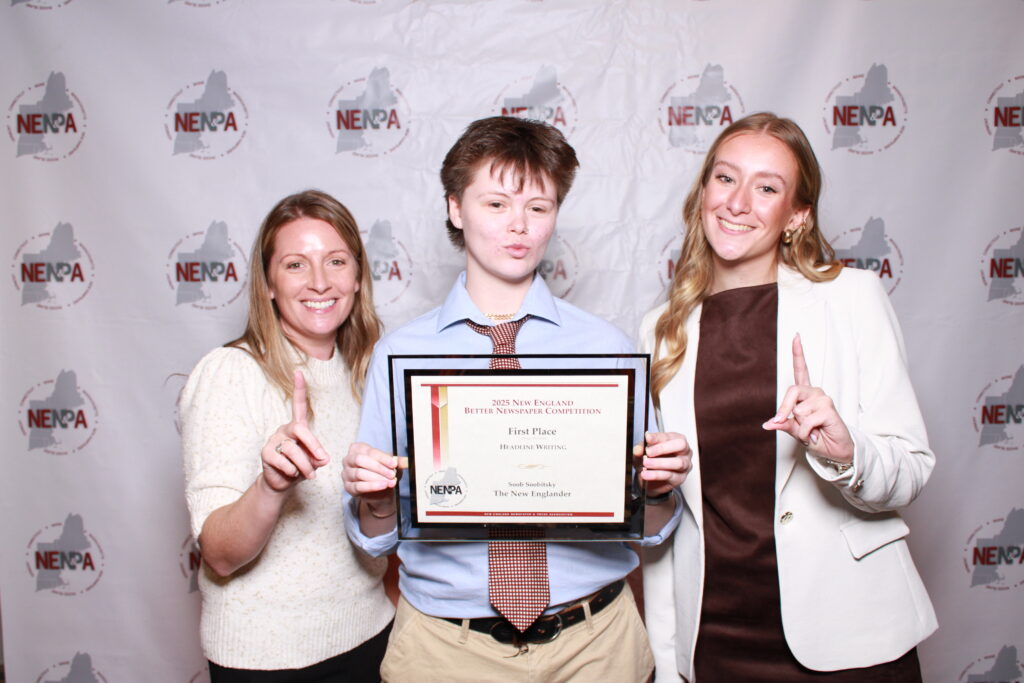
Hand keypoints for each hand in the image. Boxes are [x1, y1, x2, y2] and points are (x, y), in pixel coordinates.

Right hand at [260, 370, 329, 491]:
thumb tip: (322, 458)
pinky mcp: (266, 453)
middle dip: (313, 445)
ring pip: (294, 450)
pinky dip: (293, 471)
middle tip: (322, 460)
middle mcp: (284, 429)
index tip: (298, 372)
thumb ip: (319, 456)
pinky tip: (291, 473)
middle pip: (300, 429)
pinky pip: (285, 462)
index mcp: (297, 427)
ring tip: (309, 475)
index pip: (298, 405)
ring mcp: (273, 440)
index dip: (299, 389)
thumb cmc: (300, 466)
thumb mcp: (314, 460)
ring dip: (306, 466)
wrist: (282, 482)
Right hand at [342, 442, 406, 500]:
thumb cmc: (383, 473)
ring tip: (390, 482)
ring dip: (376, 477)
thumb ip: (397, 462)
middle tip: (392, 474)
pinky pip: (358, 486)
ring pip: (359, 473)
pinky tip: (383, 486)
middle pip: (360, 460)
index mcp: (357, 449)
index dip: (382, 458)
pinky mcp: (348, 487)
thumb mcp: (391, 465)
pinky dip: (372, 486)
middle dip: (378, 467)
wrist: (380, 491)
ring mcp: (346, 474)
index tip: (394, 464)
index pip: (369, 451)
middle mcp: (348, 459)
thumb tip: (407, 461)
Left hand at [634, 431, 691, 497]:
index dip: (658, 437)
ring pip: (678, 462)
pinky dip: (656, 475)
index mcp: (676, 439)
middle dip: (663, 448)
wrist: (650, 479)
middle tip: (648, 452)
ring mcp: (685, 465)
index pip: (669, 436)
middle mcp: (684, 451)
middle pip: (681, 445)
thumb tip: (638, 449)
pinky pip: (670, 476)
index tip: (647, 438)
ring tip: (646, 463)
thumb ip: (640, 450)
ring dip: (659, 463)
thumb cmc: (651, 460)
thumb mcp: (643, 452)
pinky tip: (646, 474)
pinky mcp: (680, 478)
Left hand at [763, 334, 853, 463]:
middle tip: (785, 423)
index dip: (798, 353)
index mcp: (806, 394)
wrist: (835, 451)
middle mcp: (815, 393)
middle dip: (785, 410)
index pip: (801, 370)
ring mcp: (823, 399)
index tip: (796, 336)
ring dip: (800, 427)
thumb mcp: (795, 430)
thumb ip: (783, 423)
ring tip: (811, 431)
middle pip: (792, 391)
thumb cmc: (816, 437)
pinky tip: (816, 434)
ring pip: (798, 410)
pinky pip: (806, 421)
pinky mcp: (829, 409)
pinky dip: (806, 433)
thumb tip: (768, 423)